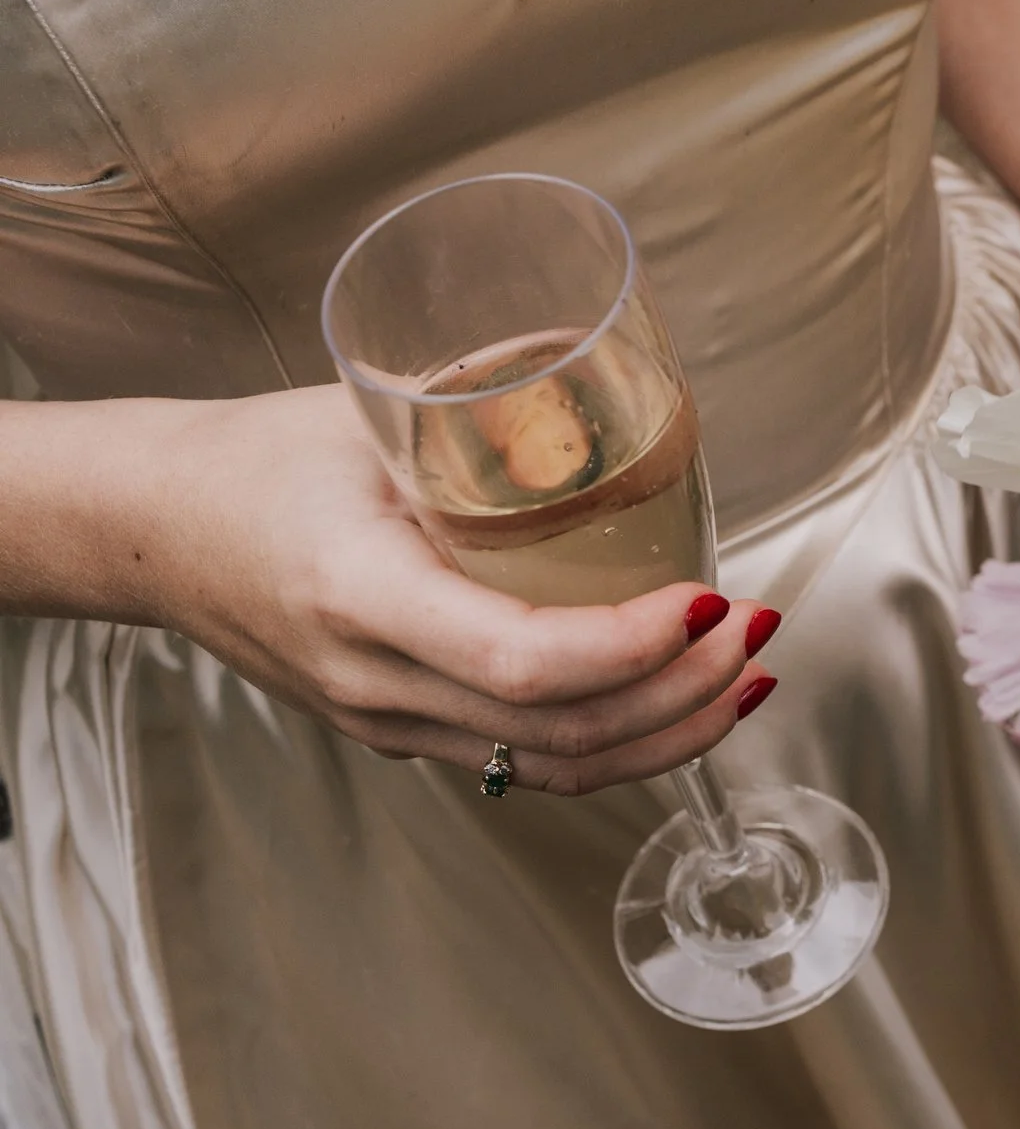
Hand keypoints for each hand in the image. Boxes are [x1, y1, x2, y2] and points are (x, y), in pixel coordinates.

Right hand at [140, 386, 775, 794]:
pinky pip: (528, 763)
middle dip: (684, 690)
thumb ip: (488, 399)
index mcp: (362, 596)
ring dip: (671, 732)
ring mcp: (388, 722)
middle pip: (561, 732)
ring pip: (554, 766)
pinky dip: (621, 744)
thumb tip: (618, 361)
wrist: (152, 529)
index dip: (635, 645)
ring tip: (747, 677)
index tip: (711, 597)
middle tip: (758, 629)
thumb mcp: (370, 415)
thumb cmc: (259, 459)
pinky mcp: (404, 734)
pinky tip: (683, 707)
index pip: (524, 660)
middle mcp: (376, 682)